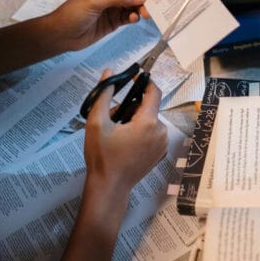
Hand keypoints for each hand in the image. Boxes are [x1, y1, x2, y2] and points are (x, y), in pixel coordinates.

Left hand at [47, 0, 149, 50]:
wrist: (61, 35)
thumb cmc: (71, 13)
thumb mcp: (94, 1)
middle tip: (151, 3)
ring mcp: (113, 7)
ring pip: (133, 5)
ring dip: (140, 9)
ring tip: (145, 14)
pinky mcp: (114, 21)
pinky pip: (129, 17)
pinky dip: (134, 18)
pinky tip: (134, 19)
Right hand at [83, 70, 167, 197]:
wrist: (110, 187)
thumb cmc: (102, 156)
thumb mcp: (96, 123)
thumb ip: (103, 95)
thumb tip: (109, 73)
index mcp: (148, 122)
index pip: (154, 92)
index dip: (144, 81)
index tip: (134, 76)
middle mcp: (161, 131)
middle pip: (147, 108)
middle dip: (130, 107)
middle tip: (112, 117)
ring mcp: (163, 143)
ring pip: (149, 121)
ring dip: (134, 120)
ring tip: (116, 132)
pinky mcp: (161, 153)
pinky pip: (152, 134)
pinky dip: (140, 132)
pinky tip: (125, 142)